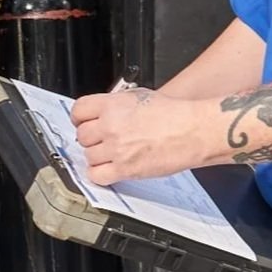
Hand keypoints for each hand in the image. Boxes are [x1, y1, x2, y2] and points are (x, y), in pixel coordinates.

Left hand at [70, 89, 203, 184]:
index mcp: (112, 105)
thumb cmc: (173, 113)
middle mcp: (110, 125)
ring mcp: (116, 148)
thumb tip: (101, 112)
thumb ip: (115, 104)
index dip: (79, 118)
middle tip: (101, 140)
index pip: (78, 111)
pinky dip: (99, 174)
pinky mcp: (124, 169)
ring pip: (88, 156)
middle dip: (90, 138)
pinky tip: (108, 169)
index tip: (83, 123)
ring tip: (111, 153)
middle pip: (82, 136)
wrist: (193, 130)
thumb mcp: (139, 96)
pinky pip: (97, 175)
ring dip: (97, 156)